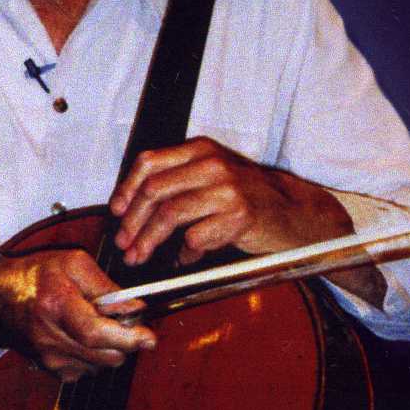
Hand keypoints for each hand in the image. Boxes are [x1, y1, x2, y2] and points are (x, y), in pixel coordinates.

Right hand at [0, 249, 155, 381]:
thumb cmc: (36, 275)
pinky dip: (95, 356)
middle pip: (106, 355)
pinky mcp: (51, 370)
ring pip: (101, 365)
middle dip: (127, 342)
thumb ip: (106, 287)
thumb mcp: (73, 264)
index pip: (96, 333)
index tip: (149, 337)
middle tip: (125, 323)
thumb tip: (135, 309)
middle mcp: (51, 336)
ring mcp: (50, 357)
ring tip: (97, 325)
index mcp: (57, 305)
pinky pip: (88, 370)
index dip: (127, 338)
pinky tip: (83, 337)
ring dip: (111, 349)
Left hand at [110, 137, 354, 265]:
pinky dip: (184, 254)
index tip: (116, 211)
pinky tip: (184, 259)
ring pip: (170, 216)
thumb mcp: (213, 176)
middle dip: (132, 222)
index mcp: (201, 150)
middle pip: (154, 191)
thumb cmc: (248, 196)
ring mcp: (226, 189)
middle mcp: (212, 165)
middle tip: (124, 244)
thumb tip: (134, 207)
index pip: (149, 162)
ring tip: (140, 257)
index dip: (126, 189)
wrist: (293, 211)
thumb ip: (179, 182)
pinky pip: (196, 239)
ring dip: (149, 241)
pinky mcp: (239, 216)